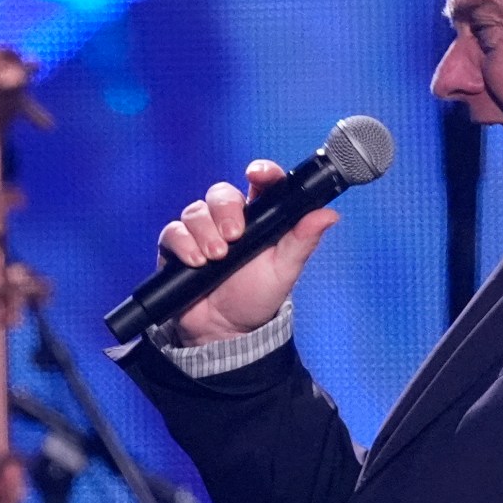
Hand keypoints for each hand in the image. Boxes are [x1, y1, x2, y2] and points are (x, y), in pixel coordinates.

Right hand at [156, 159, 339, 344]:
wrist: (223, 330)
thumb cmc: (256, 297)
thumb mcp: (284, 270)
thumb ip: (302, 241)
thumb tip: (329, 214)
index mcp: (259, 218)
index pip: (260, 184)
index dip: (260, 172)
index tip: (256, 174)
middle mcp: (229, 219)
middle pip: (221, 193)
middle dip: (225, 211)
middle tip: (233, 237)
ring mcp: (202, 231)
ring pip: (195, 210)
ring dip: (204, 232)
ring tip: (214, 258)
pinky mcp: (178, 246)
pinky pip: (173, 231)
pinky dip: (183, 244)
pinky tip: (195, 261)